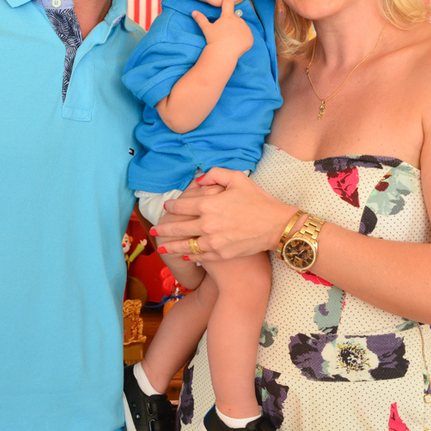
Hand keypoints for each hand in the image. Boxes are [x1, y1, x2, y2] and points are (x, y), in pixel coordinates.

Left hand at [155, 168, 293, 261]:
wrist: (276, 226)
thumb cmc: (259, 200)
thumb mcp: (238, 179)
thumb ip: (216, 174)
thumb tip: (198, 179)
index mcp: (209, 204)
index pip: (182, 206)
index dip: (172, 207)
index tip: (167, 208)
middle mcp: (207, 224)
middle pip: (178, 227)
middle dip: (164, 229)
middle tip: (154, 231)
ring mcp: (213, 242)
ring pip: (185, 245)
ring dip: (171, 246)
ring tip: (161, 248)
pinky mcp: (220, 254)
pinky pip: (199, 256)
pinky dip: (189, 256)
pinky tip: (183, 256)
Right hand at [192, 0, 251, 57]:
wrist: (223, 54)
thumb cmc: (213, 40)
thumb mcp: (207, 29)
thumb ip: (201, 19)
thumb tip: (193, 12)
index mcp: (227, 17)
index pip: (227, 1)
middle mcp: (238, 20)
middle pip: (235, 20)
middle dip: (232, 25)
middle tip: (225, 35)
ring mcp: (245, 29)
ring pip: (242, 28)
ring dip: (238, 32)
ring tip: (231, 41)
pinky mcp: (250, 38)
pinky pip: (247, 38)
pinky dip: (243, 41)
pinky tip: (237, 45)